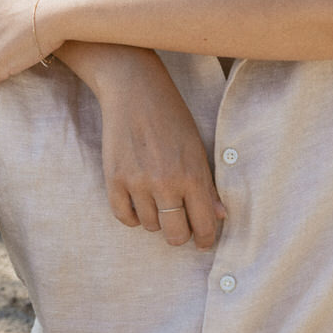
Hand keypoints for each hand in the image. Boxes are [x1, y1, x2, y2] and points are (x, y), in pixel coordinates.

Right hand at [93, 49, 224, 248]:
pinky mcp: (113, 179)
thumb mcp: (197, 148)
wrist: (135, 91)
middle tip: (181, 225)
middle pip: (175, 235)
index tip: (203, 241)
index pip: (204, 225)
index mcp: (192, 175)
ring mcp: (136, 182)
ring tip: (158, 200)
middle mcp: (165, 183)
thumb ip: (207, 185)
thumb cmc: (172, 117)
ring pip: (150, 226)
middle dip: (181, 235)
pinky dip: (133, 215)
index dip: (206, 239)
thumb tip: (219, 216)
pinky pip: (124, 217)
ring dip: (156, 219)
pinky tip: (139, 203)